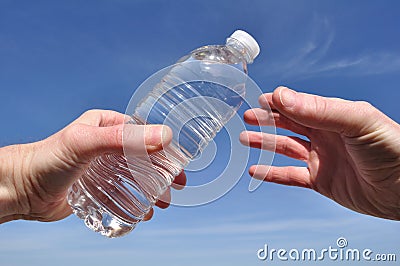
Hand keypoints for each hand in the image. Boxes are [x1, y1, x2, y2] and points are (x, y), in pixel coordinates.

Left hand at [0, 109, 185, 222]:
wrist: (20, 190)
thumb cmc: (47, 160)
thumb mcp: (86, 143)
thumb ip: (124, 139)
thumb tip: (164, 136)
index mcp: (107, 125)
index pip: (143, 133)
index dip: (164, 148)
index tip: (179, 163)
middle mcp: (106, 144)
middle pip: (143, 156)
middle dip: (162, 172)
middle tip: (176, 186)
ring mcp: (102, 166)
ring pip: (135, 176)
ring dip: (152, 188)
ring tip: (163, 203)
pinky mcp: (97, 186)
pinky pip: (123, 192)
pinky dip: (136, 201)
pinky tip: (144, 211)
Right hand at [240, 86, 399, 219]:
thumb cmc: (392, 149)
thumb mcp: (356, 121)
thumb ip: (318, 109)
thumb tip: (281, 96)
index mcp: (334, 116)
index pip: (299, 104)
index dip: (278, 101)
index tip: (259, 99)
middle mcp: (326, 135)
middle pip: (289, 124)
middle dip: (267, 119)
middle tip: (247, 116)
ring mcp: (322, 158)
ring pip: (286, 148)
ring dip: (265, 143)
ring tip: (245, 138)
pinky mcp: (321, 181)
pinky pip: (290, 176)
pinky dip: (272, 174)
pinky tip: (256, 170)